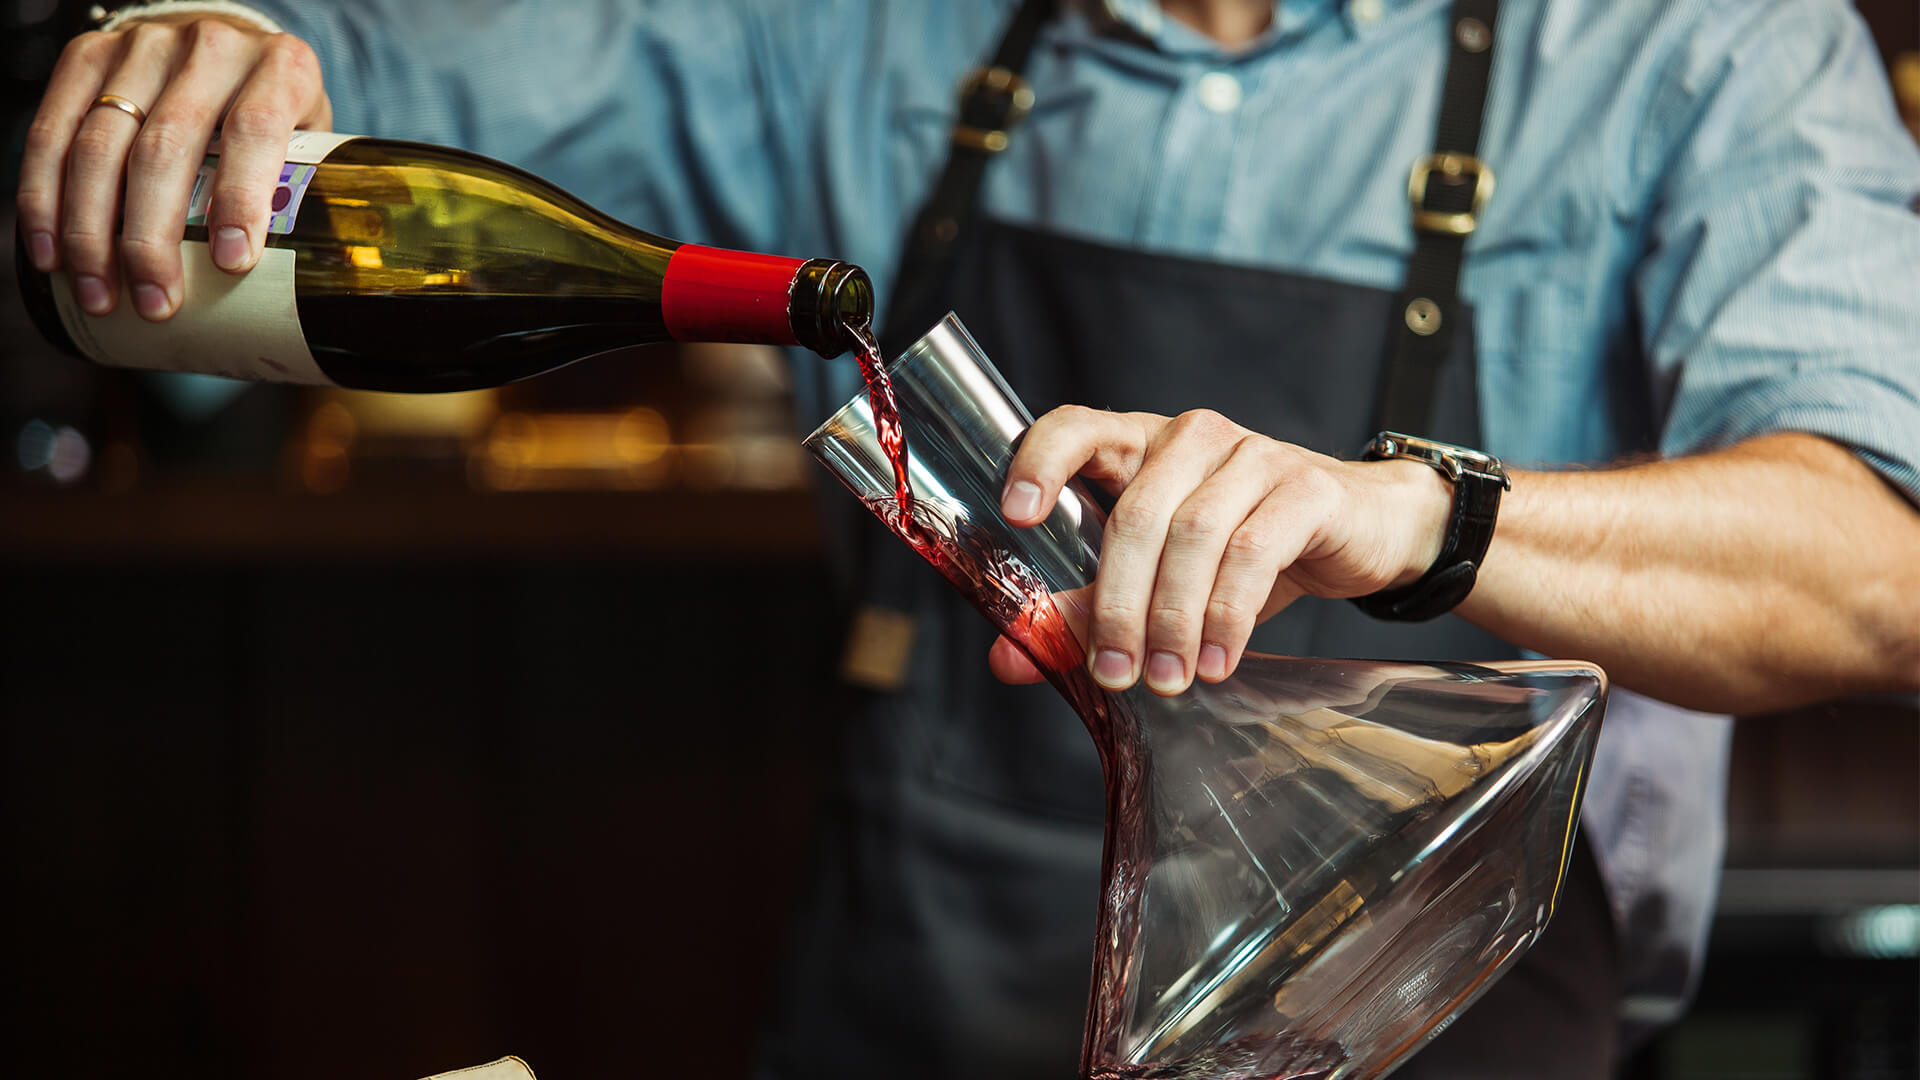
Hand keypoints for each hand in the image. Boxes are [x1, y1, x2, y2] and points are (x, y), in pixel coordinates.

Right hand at [16, 14, 330, 320]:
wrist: (227, 44)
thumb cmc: (275, 111)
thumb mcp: (311, 139)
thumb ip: (304, 193)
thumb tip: (294, 289)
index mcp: (281, 67)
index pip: (255, 129)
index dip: (240, 198)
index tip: (231, 263)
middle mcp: (211, 48)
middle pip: (166, 147)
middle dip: (152, 237)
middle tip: (156, 302)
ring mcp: (144, 45)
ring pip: (100, 144)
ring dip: (91, 232)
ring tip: (99, 293)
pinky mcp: (87, 53)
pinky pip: (51, 132)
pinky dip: (45, 200)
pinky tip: (52, 252)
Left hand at [986, 407, 1453, 693]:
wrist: (1365, 531)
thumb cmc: (1250, 550)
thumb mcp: (1162, 577)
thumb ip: (1084, 610)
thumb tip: (1008, 657)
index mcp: (1140, 445)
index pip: (1076, 427)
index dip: (1041, 462)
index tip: (1015, 515)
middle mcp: (1191, 438)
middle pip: (1136, 515)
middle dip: (1119, 604)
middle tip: (1115, 673)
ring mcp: (1252, 456)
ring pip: (1193, 536)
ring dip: (1173, 619)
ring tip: (1167, 680)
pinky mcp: (1306, 486)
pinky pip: (1255, 551)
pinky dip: (1228, 614)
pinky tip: (1218, 660)